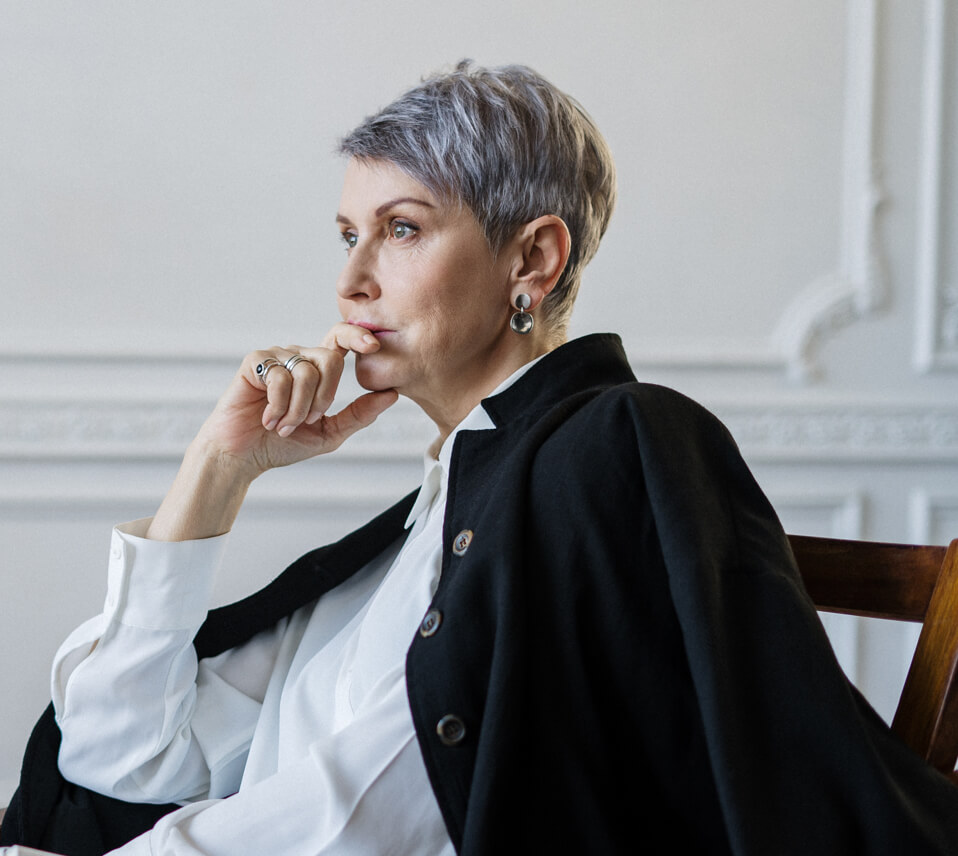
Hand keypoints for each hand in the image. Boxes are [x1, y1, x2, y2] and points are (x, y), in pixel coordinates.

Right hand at [146, 324, 396, 541]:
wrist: (243, 457)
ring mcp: (276, 357)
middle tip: (307, 420)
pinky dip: (278, 405)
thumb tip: (393, 394)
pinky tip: (267, 418)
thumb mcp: (330, 433)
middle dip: (324, 397)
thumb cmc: (283, 444)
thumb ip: (360, 414)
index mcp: (318, 369)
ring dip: (298, 408)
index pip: (341, 340)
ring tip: (284, 424)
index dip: (357, 336)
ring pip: (306, 372)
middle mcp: (298, 357)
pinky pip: (280, 377)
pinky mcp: (255, 362)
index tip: (373, 346)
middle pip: (331, 359)